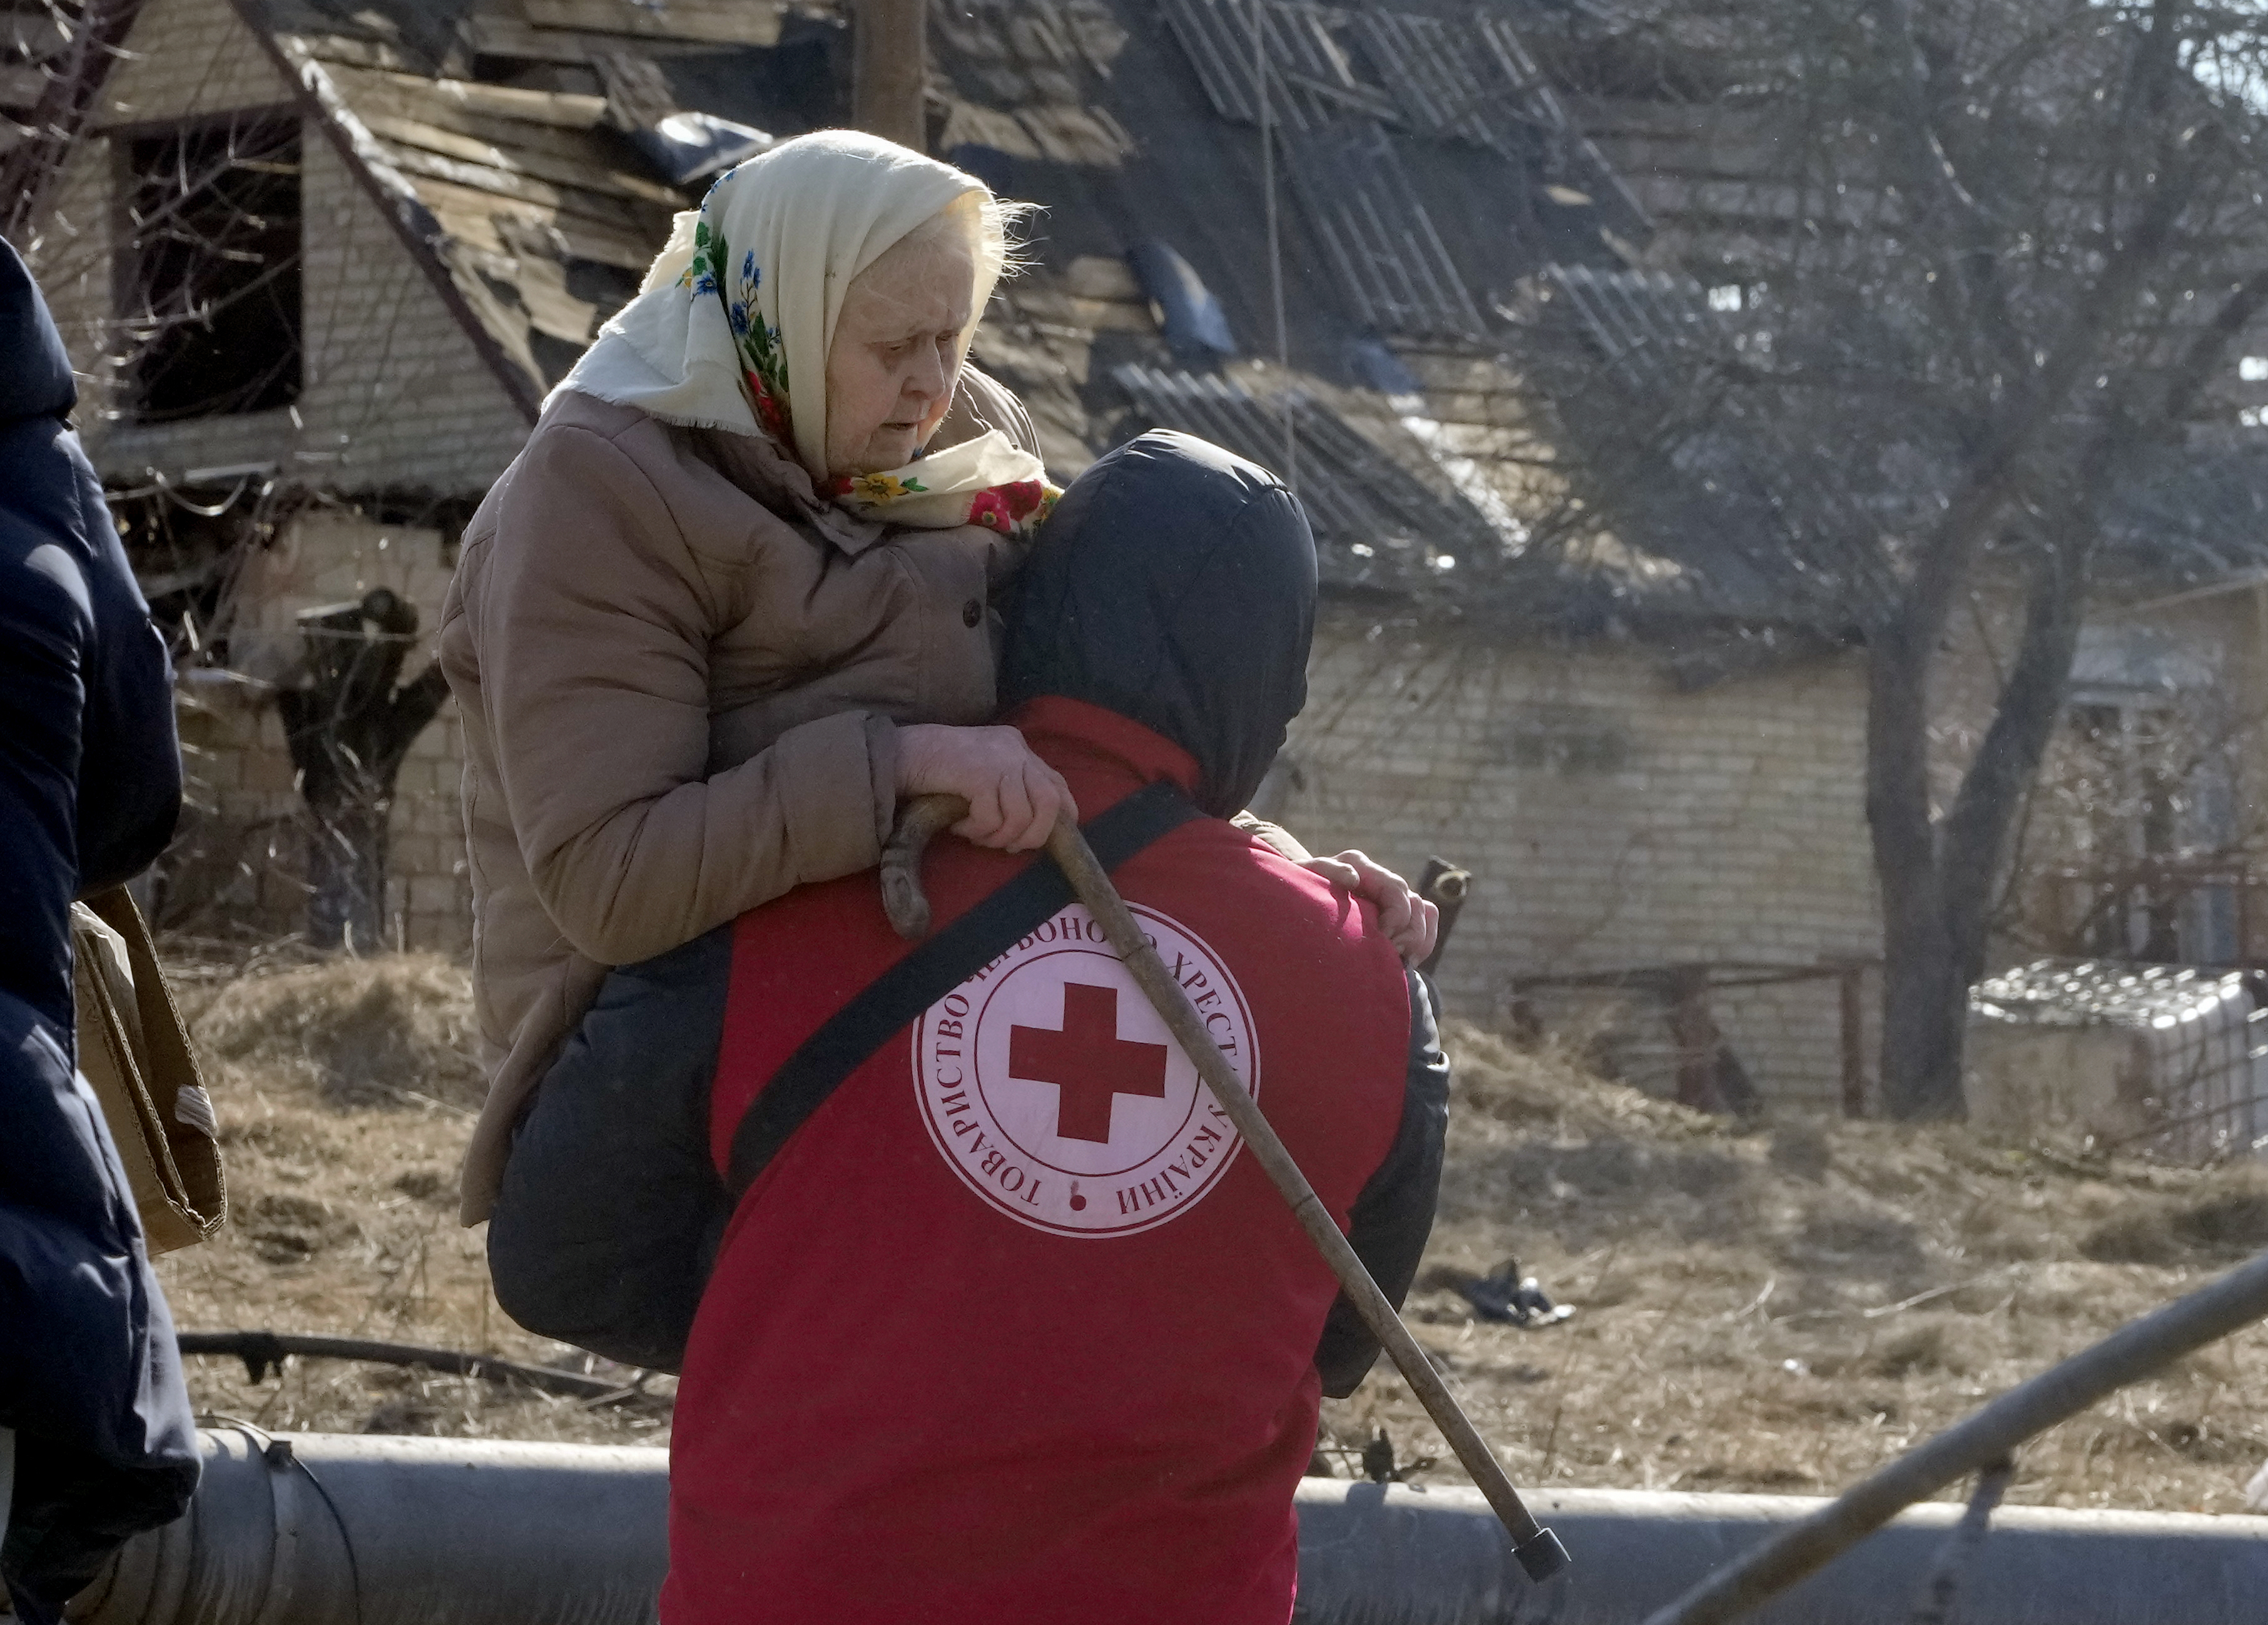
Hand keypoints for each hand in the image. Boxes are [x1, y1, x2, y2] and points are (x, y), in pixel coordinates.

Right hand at [897, 723, 1076, 851]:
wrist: (897, 754)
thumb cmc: (935, 769)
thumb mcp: (980, 772)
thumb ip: (1006, 788)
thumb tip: (1030, 828)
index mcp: (1016, 746)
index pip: (1057, 782)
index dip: (1062, 815)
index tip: (1046, 839)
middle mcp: (1013, 749)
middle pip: (1050, 802)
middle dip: (1033, 835)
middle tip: (1007, 846)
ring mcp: (998, 759)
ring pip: (1021, 816)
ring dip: (998, 837)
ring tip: (975, 836)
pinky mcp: (979, 774)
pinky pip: (992, 819)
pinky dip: (977, 831)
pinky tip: (958, 827)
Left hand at [1299, 850, 1439, 964]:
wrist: (1290, 909)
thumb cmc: (1293, 896)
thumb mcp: (1304, 883)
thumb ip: (1327, 872)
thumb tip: (1354, 878)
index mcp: (1358, 865)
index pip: (1396, 889)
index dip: (1396, 918)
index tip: (1381, 940)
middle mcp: (1378, 878)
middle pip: (1415, 904)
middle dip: (1408, 934)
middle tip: (1391, 955)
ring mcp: (1389, 896)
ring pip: (1425, 912)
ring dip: (1418, 940)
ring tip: (1400, 960)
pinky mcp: (1396, 914)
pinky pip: (1427, 921)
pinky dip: (1424, 940)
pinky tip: (1408, 958)